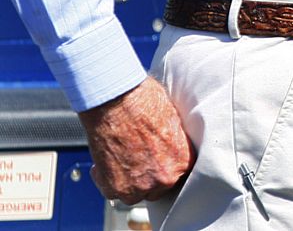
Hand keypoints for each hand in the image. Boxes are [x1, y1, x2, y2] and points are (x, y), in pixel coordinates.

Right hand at [77, 76, 194, 203]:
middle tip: (138, 159)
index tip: (156, 163)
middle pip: (158, 188)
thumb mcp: (174, 121)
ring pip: (134, 194)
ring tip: (123, 158)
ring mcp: (139, 186)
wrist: (117, 101)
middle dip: (148, 176)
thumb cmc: (144, 103)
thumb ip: (175, 144)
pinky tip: (108, 160)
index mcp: (183, 162)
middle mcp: (164, 178)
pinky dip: (106, 179)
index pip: (178, 177)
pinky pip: (111, 192)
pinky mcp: (115, 187)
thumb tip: (171, 148)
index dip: (164, 169)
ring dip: (128, 180)